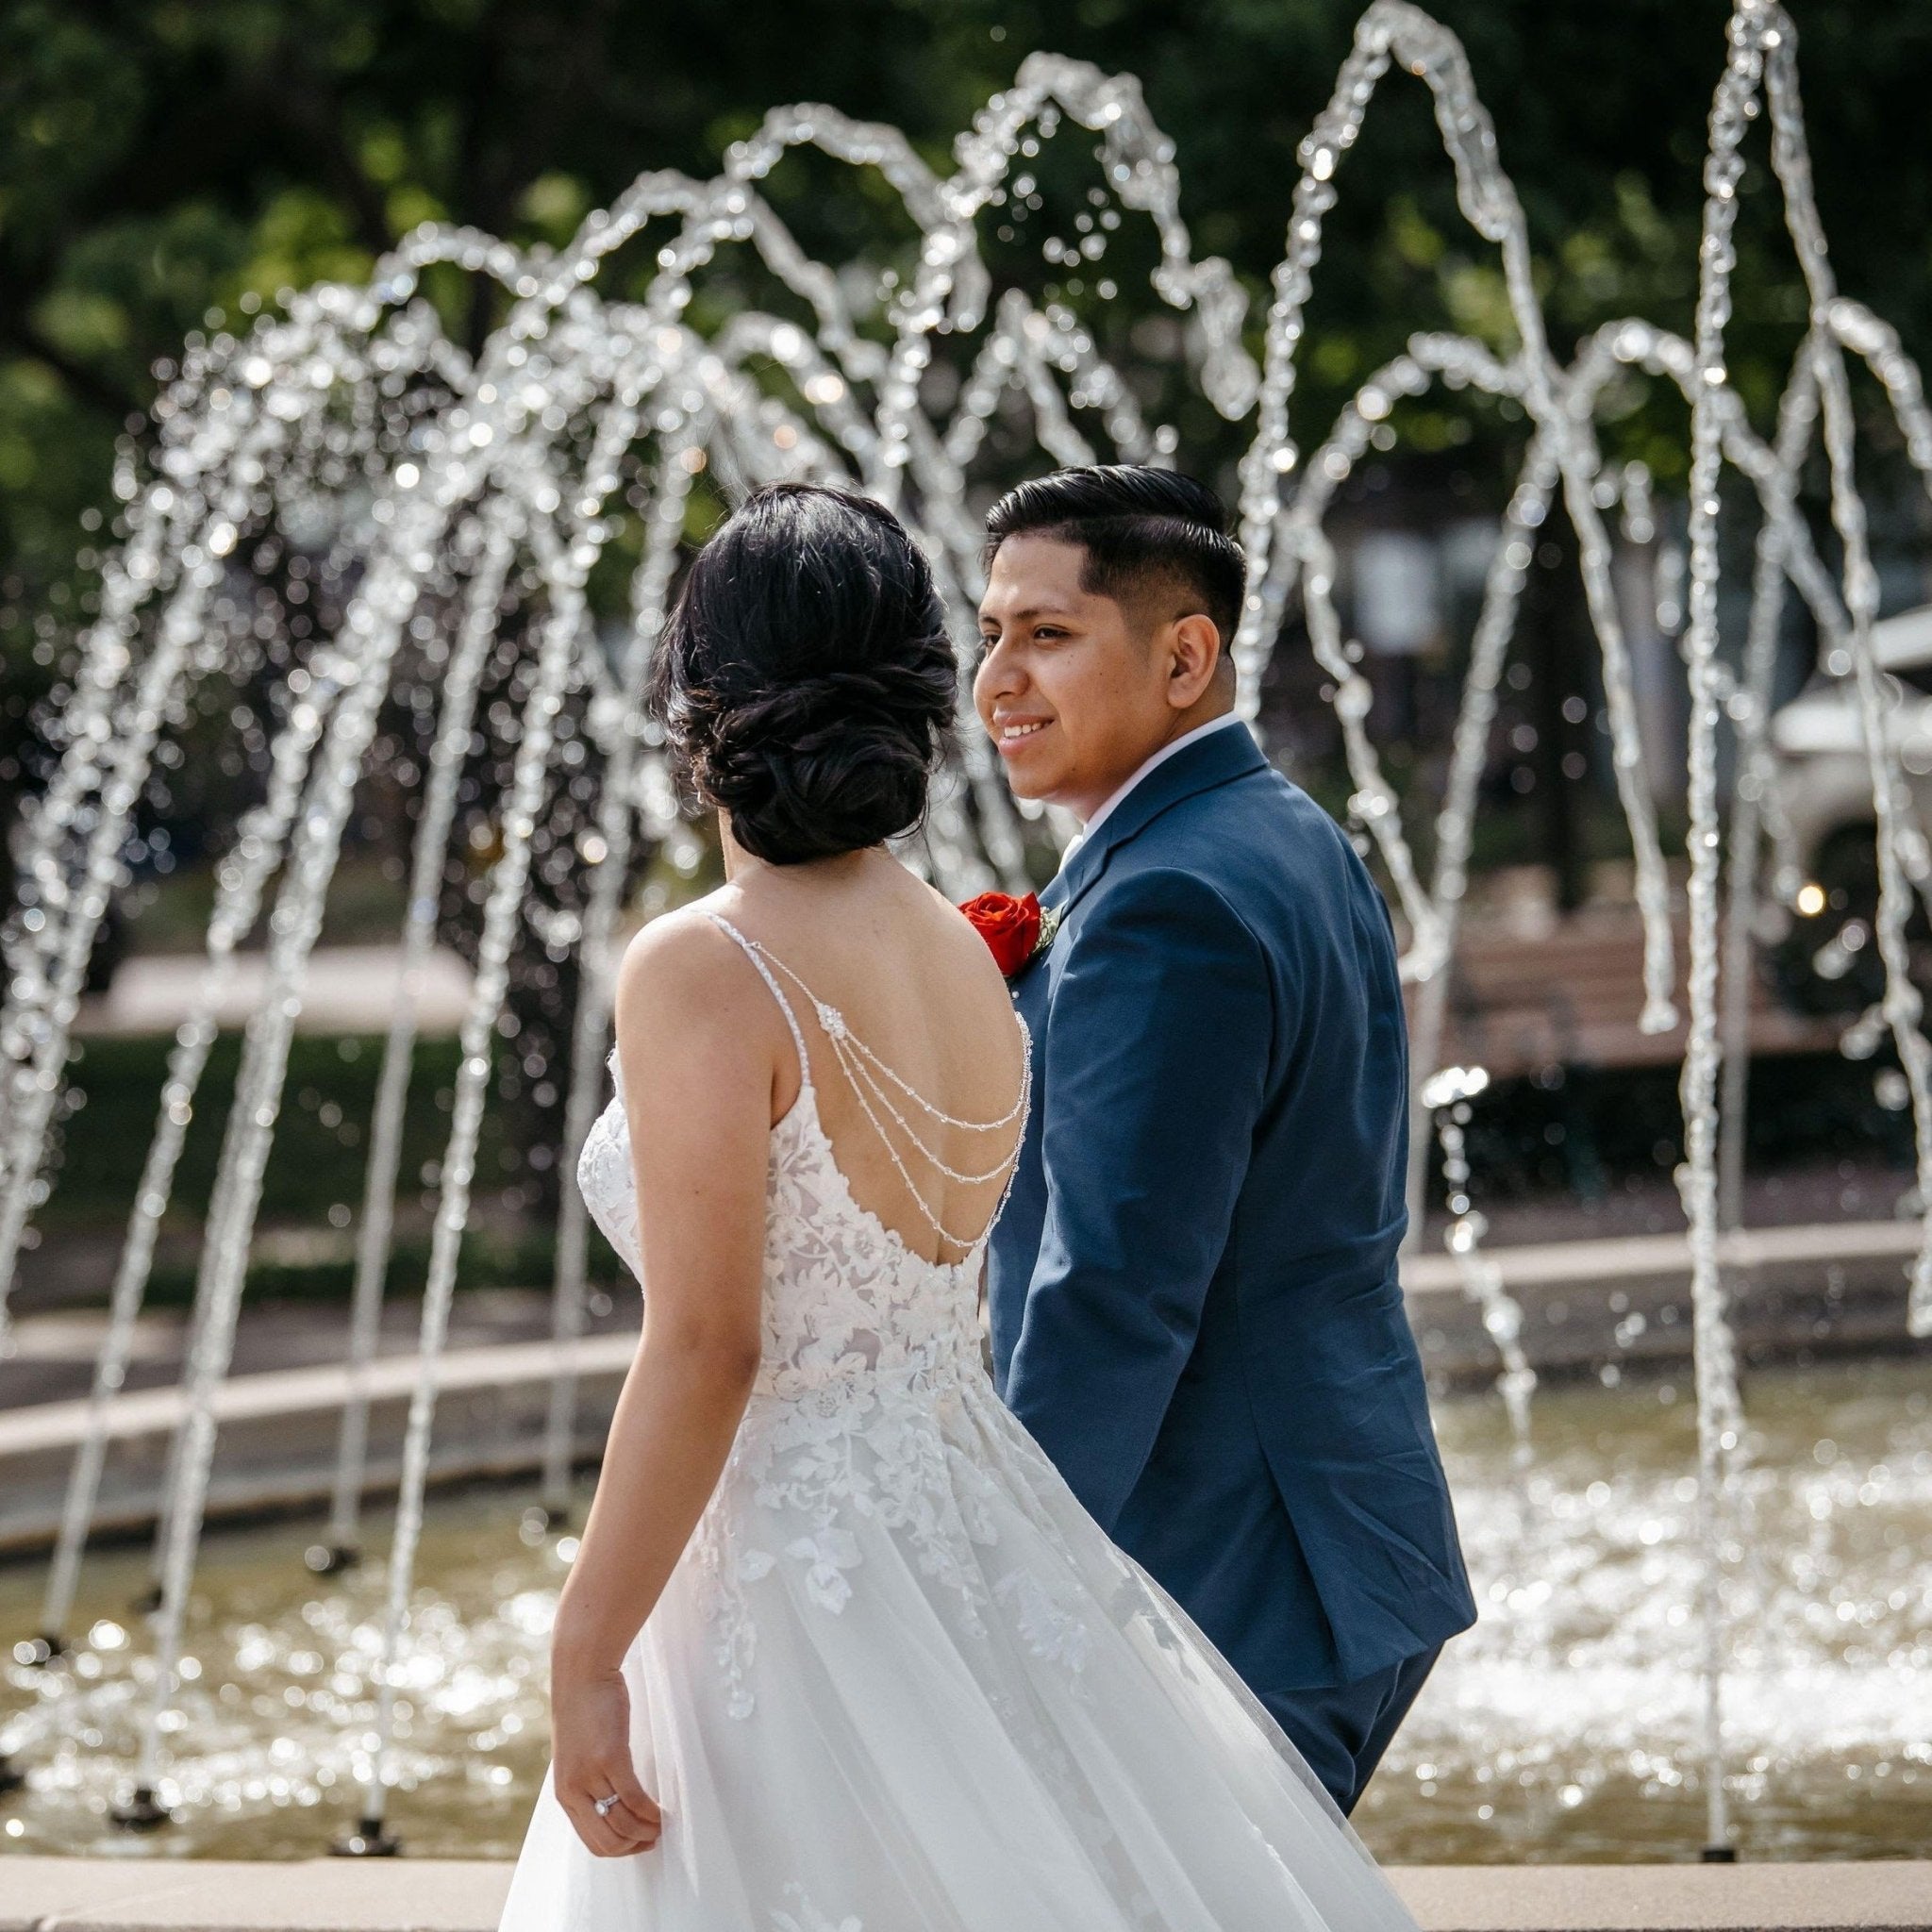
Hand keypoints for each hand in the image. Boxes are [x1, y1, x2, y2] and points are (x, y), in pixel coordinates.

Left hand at [551, 1661, 662, 1856]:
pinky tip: (662, 1808)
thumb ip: (588, 1783)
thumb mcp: (578, 1757)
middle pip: (608, 1841)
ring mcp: (591, 1776)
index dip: (621, 1851)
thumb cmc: (584, 1712)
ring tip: (663, 1823)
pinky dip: (651, 1810)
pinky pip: (634, 1797)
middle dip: (636, 1846)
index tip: (641, 1844)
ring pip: (623, 1823)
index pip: (593, 1842)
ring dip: (648, 1830)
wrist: (581, 1677)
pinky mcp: (610, 1758)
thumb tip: (611, 1804)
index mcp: (566, 1795)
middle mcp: (574, 1792)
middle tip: (656, 1836)